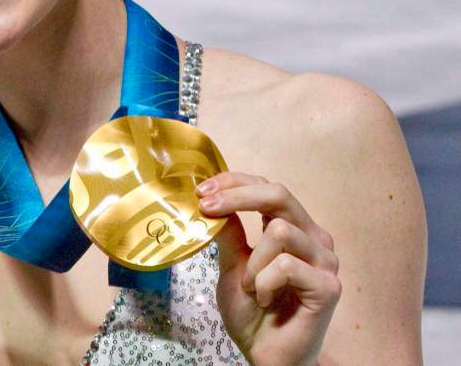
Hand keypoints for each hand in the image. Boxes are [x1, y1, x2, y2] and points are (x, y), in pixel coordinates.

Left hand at [199, 172, 341, 365]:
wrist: (266, 355)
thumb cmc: (252, 311)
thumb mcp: (231, 263)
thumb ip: (228, 231)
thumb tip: (211, 197)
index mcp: (293, 228)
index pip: (267, 187)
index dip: (234, 182)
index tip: (201, 190)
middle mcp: (314, 238)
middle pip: (279, 194)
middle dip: (237, 197)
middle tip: (207, 208)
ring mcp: (325, 261)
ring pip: (280, 231)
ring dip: (253, 262)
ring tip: (251, 287)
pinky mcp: (329, 287)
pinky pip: (286, 265)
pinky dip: (264, 283)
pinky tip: (266, 300)